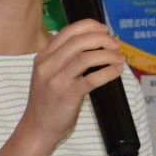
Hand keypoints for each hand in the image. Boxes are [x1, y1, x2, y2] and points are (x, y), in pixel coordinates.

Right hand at [18, 20, 126, 149]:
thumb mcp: (47, 75)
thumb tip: (94, 45)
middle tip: (115, 45)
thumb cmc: (47, 103)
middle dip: (102, 39)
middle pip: (79, 41)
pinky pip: (92, 79)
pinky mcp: (67, 96)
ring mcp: (56, 81)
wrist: (37, 129)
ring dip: (107, 55)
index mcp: (43, 58)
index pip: (68, 31)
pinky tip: (116, 72)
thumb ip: (63, 60)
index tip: (105, 29)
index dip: (90, 26)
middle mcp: (47, 66)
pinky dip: (108, 72)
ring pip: (86, 58)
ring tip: (118, 59)